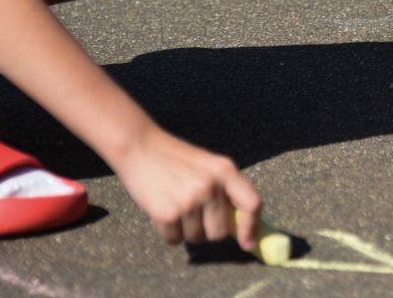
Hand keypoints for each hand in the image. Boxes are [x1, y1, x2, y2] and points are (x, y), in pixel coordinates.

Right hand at [112, 126, 261, 251]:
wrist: (140, 147)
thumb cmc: (176, 159)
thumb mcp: (209, 165)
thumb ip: (226, 190)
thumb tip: (241, 228)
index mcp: (226, 171)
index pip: (252, 203)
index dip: (252, 227)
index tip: (248, 244)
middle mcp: (211, 186)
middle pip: (220, 232)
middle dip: (209, 230)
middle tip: (195, 213)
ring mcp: (189, 201)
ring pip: (197, 238)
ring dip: (187, 231)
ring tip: (177, 206)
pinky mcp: (167, 214)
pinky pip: (175, 240)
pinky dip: (170, 233)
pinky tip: (163, 211)